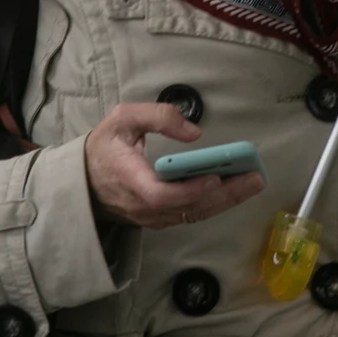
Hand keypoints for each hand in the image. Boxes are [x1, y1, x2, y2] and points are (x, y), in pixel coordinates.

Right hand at [84, 102, 264, 228]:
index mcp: (128, 179)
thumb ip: (157, 117)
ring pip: (192, 215)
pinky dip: (214, 204)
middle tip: (254, 179)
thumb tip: (194, 133)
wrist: (83, 181)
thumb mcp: (122, 119)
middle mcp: (141, 206)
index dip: (188, 191)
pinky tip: (235, 190)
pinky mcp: (159, 220)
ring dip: (225, 201)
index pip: (159, 195)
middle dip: (224, 195)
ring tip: (253, 182)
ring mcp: (151, 217)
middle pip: (186, 208)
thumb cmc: (104, 147)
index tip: (214, 177)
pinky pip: (189, 215)